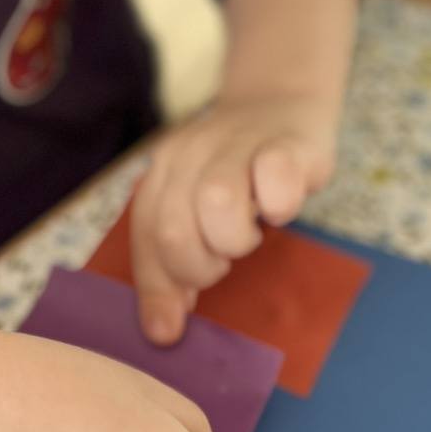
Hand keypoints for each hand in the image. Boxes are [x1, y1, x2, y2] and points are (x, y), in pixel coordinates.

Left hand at [131, 92, 337, 344]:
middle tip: (223, 259)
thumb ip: (176, 261)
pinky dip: (279, 205)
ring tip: (249, 233)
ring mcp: (235, 143)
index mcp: (162, 173)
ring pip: (216, 201)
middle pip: (173, 227)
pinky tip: (279, 207)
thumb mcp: (197, 209)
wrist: (280, 101)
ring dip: (235, 238)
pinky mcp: (285, 142)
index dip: (156, 287)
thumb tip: (163, 330)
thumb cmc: (238, 173)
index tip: (170, 329)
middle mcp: (189, 153)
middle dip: (199, 266)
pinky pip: (276, 178)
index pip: (145, 236)